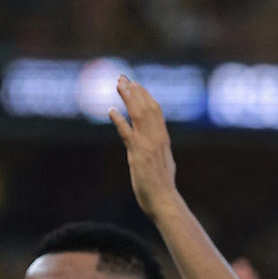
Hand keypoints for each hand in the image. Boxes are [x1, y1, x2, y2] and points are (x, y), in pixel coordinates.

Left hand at [109, 76, 178, 216]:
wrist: (164, 201)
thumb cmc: (163, 187)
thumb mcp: (166, 164)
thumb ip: (162, 151)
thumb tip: (163, 147)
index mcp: (163, 139)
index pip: (155, 109)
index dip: (144, 94)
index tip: (135, 84)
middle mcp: (157, 138)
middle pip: (147, 107)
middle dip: (135, 91)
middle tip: (123, 78)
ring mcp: (148, 145)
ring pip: (139, 115)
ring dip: (128, 98)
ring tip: (119, 85)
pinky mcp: (138, 155)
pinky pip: (128, 134)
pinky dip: (119, 121)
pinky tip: (110, 111)